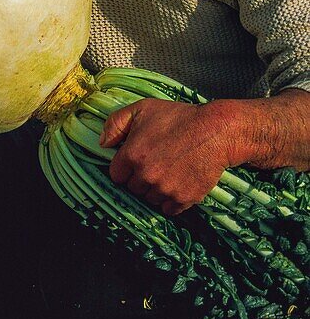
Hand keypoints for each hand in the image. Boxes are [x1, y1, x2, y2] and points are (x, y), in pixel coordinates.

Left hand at [99, 98, 234, 215]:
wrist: (217, 131)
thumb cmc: (179, 117)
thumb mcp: (142, 109)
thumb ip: (116, 123)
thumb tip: (102, 144)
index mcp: (132, 155)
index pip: (116, 176)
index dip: (125, 169)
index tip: (136, 162)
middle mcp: (146, 175)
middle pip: (133, 189)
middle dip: (140, 179)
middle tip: (156, 164)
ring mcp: (165, 189)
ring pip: (150, 200)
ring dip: (155, 190)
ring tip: (169, 172)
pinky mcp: (184, 198)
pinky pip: (168, 209)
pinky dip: (171, 201)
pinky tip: (178, 184)